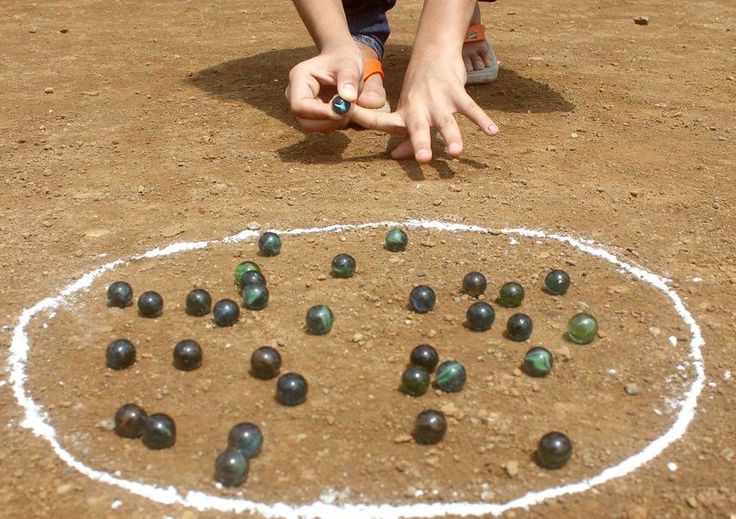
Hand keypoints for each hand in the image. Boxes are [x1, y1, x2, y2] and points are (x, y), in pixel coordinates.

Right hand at [286, 48, 362, 132]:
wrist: (341, 61)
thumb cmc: (343, 60)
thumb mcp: (349, 65)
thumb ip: (349, 79)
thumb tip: (348, 98)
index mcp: (298, 79)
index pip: (300, 106)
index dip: (320, 113)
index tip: (343, 112)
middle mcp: (294, 95)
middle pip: (304, 122)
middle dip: (328, 121)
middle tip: (350, 112)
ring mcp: (302, 107)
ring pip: (314, 127)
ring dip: (334, 123)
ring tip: (349, 106)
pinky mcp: (311, 115)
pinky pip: (321, 127)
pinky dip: (335, 123)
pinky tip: (345, 109)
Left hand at [348, 49, 498, 162]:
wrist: (435, 54)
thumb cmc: (419, 90)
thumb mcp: (408, 111)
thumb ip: (405, 137)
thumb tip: (395, 158)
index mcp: (404, 114)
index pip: (382, 121)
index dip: (366, 120)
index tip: (349, 117)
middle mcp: (419, 108)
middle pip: (419, 128)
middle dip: (421, 143)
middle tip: (424, 159)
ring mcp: (438, 100)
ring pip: (447, 121)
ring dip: (453, 136)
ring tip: (457, 153)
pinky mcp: (456, 92)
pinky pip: (471, 108)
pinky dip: (483, 120)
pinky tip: (493, 133)